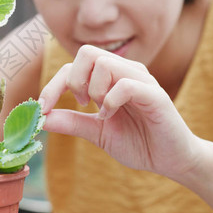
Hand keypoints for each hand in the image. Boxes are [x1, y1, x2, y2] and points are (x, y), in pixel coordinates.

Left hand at [38, 45, 203, 178]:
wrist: (171, 160)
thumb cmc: (137, 142)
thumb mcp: (96, 132)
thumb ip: (70, 122)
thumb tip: (40, 118)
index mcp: (110, 77)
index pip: (73, 65)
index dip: (53, 85)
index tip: (43, 108)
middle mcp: (125, 71)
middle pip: (87, 53)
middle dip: (74, 80)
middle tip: (81, 104)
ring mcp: (141, 80)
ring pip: (104, 64)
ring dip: (94, 90)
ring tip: (103, 112)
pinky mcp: (154, 94)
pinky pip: (126, 84)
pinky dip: (111, 100)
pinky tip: (111, 115)